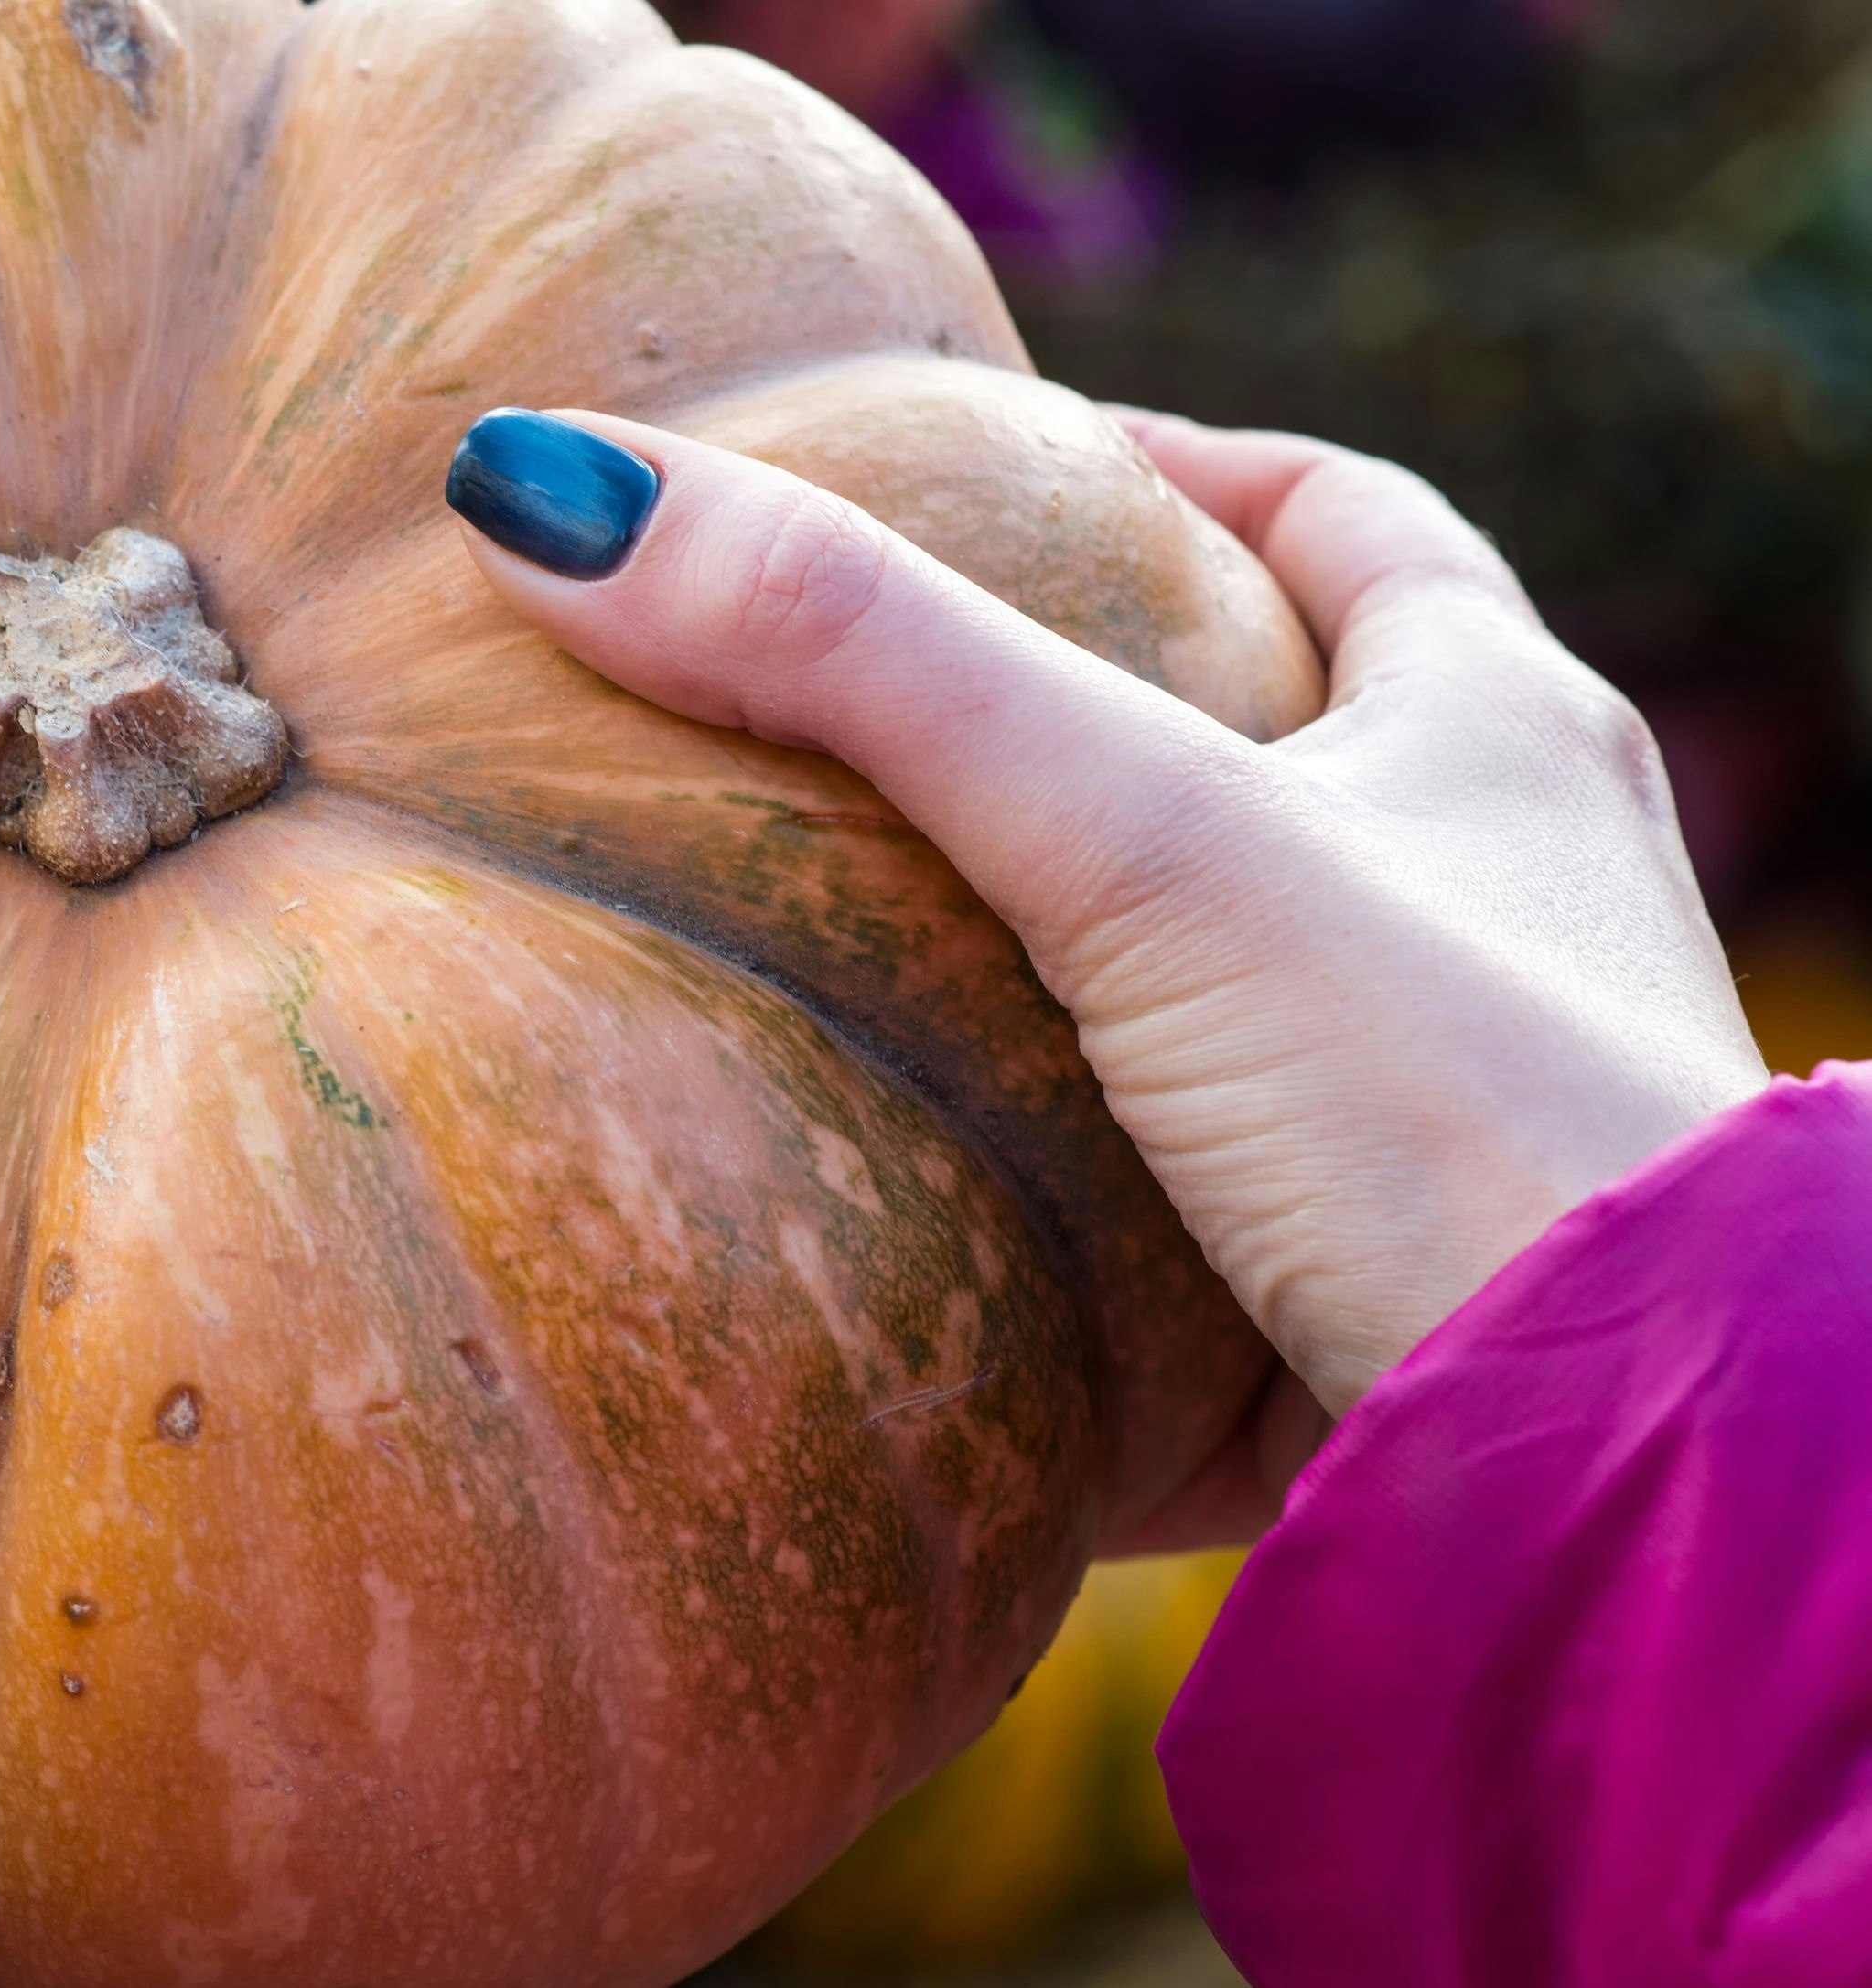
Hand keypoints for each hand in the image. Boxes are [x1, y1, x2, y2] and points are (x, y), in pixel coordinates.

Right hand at [449, 407, 1765, 1423]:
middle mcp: (1506, 898)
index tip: (1020, 465)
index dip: (1179, 469)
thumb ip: (866, 663)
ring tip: (869, 948)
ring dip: (1084, 960)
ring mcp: (1455, 1100)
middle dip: (1113, 718)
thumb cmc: (1453, 1104)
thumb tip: (556, 493)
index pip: (1341, 519)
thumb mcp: (1144, 836)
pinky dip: (1087, 1174)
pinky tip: (938, 1202)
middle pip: (1304, 742)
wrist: (1621, 1456)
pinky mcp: (1387, 1280)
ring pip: (1248, 979)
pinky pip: (1213, 1188)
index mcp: (1496, 731)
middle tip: (898, 713)